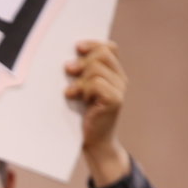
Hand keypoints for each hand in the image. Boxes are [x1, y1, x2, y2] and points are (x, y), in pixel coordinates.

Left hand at [64, 39, 130, 187]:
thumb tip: (67, 58)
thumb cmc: (82, 116)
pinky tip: (77, 98)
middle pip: (102, 54)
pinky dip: (83, 89)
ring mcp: (120, 89)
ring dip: (80, 79)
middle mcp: (120, 79)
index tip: (76, 48)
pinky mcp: (115, 100)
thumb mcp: (80, 90)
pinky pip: (96, 83)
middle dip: (83, 60)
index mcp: (113, 74)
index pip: (109, 48)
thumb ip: (80, 73)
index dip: (93, 44)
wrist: (92, 142)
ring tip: (74, 92)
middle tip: (69, 71)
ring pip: (96, 68)